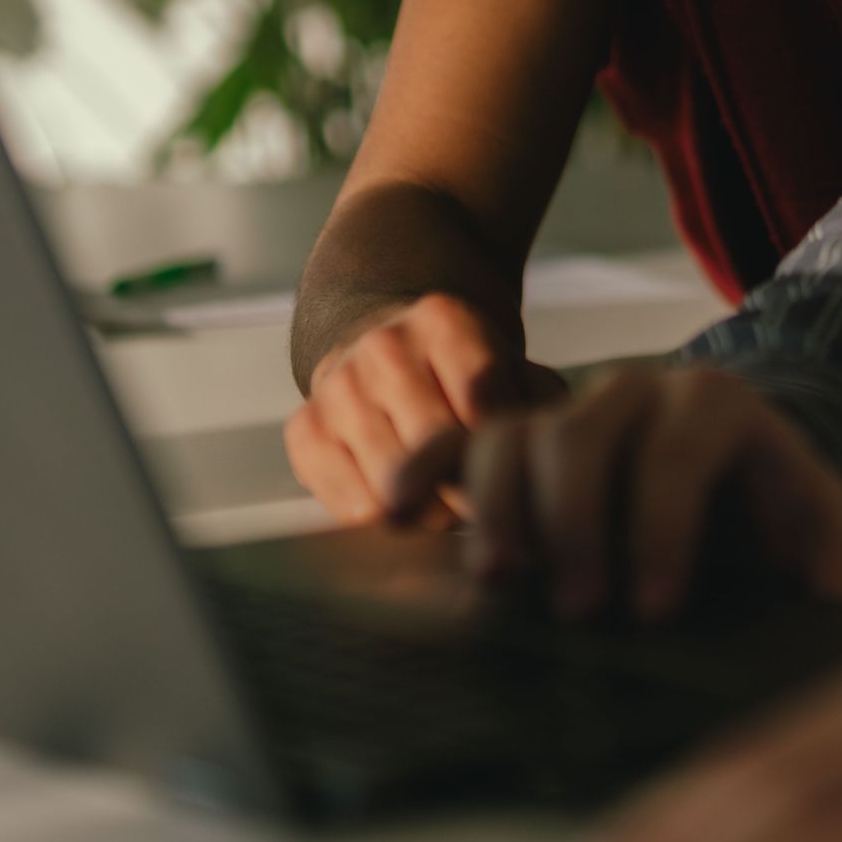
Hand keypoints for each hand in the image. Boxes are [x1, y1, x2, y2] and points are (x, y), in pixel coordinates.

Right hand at [285, 292, 563, 524]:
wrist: (386, 354)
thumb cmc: (466, 378)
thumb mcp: (512, 371)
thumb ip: (538, 407)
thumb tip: (533, 461)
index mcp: (442, 320)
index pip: (481, 402)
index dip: (499, 452)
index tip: (507, 471)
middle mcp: (383, 347)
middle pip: (434, 450)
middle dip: (465, 491)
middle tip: (478, 501)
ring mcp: (337, 386)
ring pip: (392, 488)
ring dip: (428, 514)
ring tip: (443, 504)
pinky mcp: (304, 429)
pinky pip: (351, 506)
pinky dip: (383, 521)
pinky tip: (399, 503)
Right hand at [383, 357, 841, 622]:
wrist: (747, 513)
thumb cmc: (791, 536)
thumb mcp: (841, 546)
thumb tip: (837, 595)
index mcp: (721, 409)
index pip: (682, 447)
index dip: (663, 522)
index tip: (652, 606)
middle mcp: (638, 396)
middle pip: (585, 434)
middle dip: (576, 523)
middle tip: (577, 610)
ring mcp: (570, 415)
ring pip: (515, 436)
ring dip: (499, 509)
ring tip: (498, 583)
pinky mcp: (520, 448)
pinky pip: (460, 443)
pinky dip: (424, 473)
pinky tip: (393, 518)